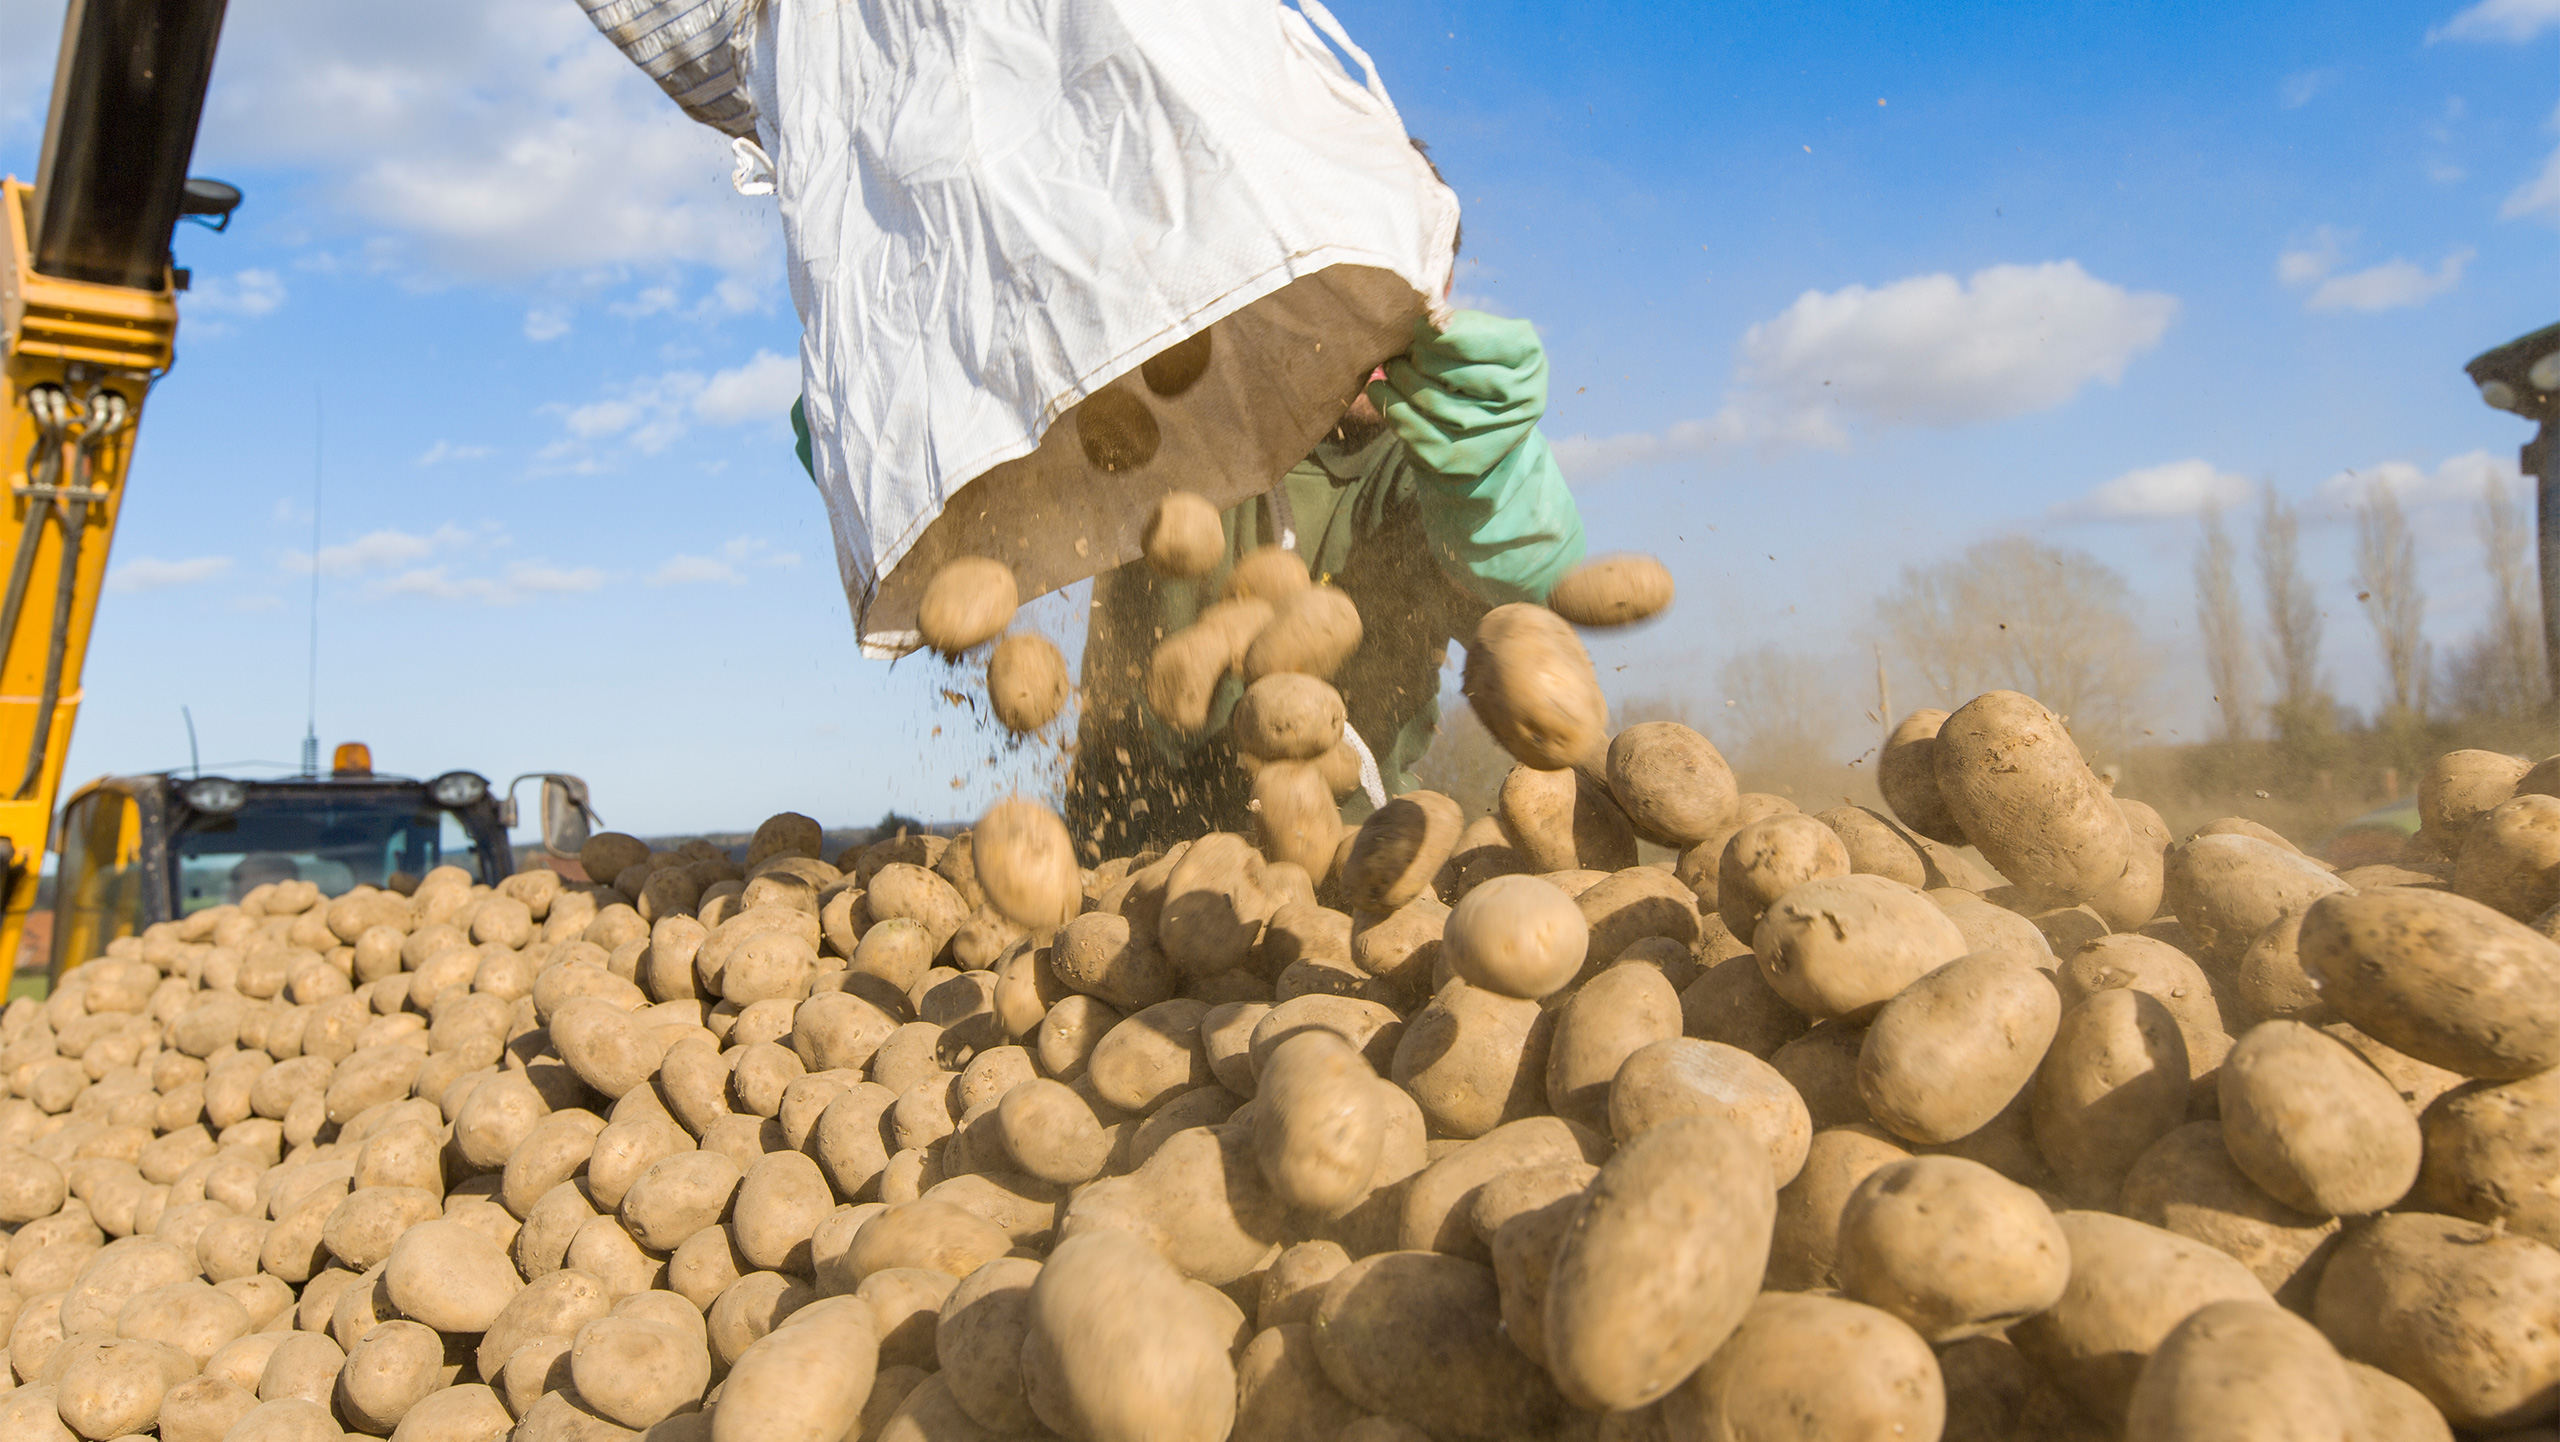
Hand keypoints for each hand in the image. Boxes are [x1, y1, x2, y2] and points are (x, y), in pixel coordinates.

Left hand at [1364, 310, 1547, 480]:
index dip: (1442, 332)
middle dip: (1418, 356)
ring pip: (1428, 399)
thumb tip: (1423, 323)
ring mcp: (1492, 435)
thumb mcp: (1481, 340)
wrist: (1482, 436)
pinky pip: (1411, 426)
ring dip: (1399, 377)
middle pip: (1452, 372)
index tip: (1419, 327)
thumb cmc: (1477, 369)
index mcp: (1529, 358)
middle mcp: (1522, 399)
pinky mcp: (1457, 460)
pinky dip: (1388, 402)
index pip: (1481, 338)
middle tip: (1404, 350)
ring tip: (1392, 366)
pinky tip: (1381, 388)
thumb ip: (1459, 326)